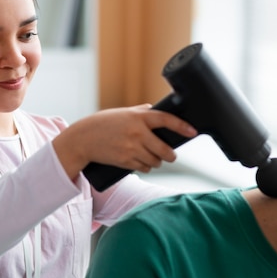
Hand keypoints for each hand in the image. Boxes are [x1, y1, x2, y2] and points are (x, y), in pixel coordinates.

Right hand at [52, 104, 196, 179]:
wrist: (83, 139)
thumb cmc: (103, 124)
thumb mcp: (123, 113)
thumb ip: (141, 112)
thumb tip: (157, 110)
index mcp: (138, 117)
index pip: (166, 119)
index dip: (182, 126)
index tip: (192, 131)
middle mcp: (137, 132)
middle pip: (164, 149)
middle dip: (170, 155)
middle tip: (170, 155)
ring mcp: (131, 148)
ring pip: (155, 161)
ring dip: (157, 162)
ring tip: (152, 157)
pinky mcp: (125, 161)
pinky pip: (144, 168)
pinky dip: (145, 167)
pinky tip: (141, 162)